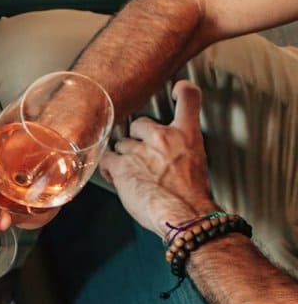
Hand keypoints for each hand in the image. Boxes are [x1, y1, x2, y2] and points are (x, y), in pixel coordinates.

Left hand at [101, 80, 217, 238]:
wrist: (184, 214)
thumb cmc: (191, 198)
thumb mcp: (197, 163)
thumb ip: (181, 150)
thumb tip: (169, 155)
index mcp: (187, 135)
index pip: (188, 97)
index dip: (181, 90)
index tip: (176, 89)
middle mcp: (163, 137)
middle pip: (140, 123)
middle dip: (138, 138)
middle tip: (143, 155)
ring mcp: (140, 150)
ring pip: (122, 144)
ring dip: (123, 157)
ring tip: (132, 173)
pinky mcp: (121, 165)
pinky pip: (105, 159)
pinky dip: (108, 168)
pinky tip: (114, 176)